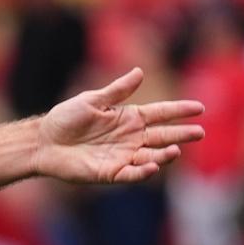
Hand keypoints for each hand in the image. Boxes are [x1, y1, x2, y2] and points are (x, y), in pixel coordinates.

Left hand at [33, 67, 204, 183]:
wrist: (43, 141)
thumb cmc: (65, 118)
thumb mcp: (92, 100)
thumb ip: (117, 90)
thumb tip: (140, 71)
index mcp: (128, 117)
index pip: (160, 113)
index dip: (178, 110)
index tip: (199, 108)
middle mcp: (130, 137)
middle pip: (162, 135)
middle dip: (181, 134)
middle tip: (200, 132)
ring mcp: (122, 155)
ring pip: (151, 156)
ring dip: (164, 154)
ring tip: (175, 149)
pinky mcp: (111, 172)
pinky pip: (132, 173)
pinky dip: (144, 171)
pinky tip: (153, 165)